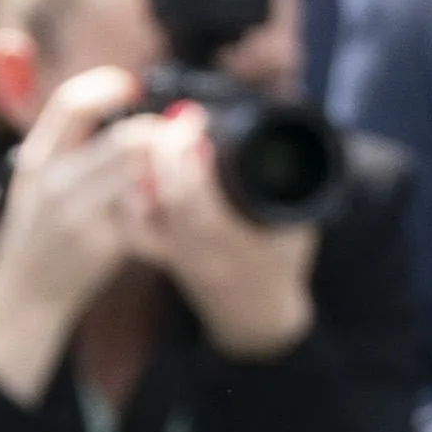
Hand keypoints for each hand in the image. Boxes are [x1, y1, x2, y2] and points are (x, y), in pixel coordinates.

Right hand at [0, 66, 158, 395]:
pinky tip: (162, 207)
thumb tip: (120, 104)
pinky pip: (147, 212)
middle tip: (177, 134)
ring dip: (164, 169)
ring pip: (142, 173)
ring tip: (170, 170)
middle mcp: (54, 182)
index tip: (131, 84)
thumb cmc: (37, 233)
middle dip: (160, 134)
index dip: (106, 85)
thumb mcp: (35, 182)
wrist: (23, 293)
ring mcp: (78, 214)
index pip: (71, 104)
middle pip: (125, 138)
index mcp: (36, 159)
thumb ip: (70, 145)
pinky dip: (161, 206)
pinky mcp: (103, 243)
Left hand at [129, 104, 322, 360]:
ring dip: (141, 169)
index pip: (199, 205)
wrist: (258, 314)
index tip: (193, 121)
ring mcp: (174, 256)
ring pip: (140, 212)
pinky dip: (128, 195)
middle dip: (163, 151)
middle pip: (166, 201)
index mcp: (238, 248)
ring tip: (150, 133)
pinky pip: (131, 227)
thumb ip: (299, 178)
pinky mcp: (157, 253)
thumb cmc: (284, 260)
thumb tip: (290, 116)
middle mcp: (200, 254)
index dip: (189, 161)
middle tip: (173, 117)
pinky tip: (135, 169)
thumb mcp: (303, 221)